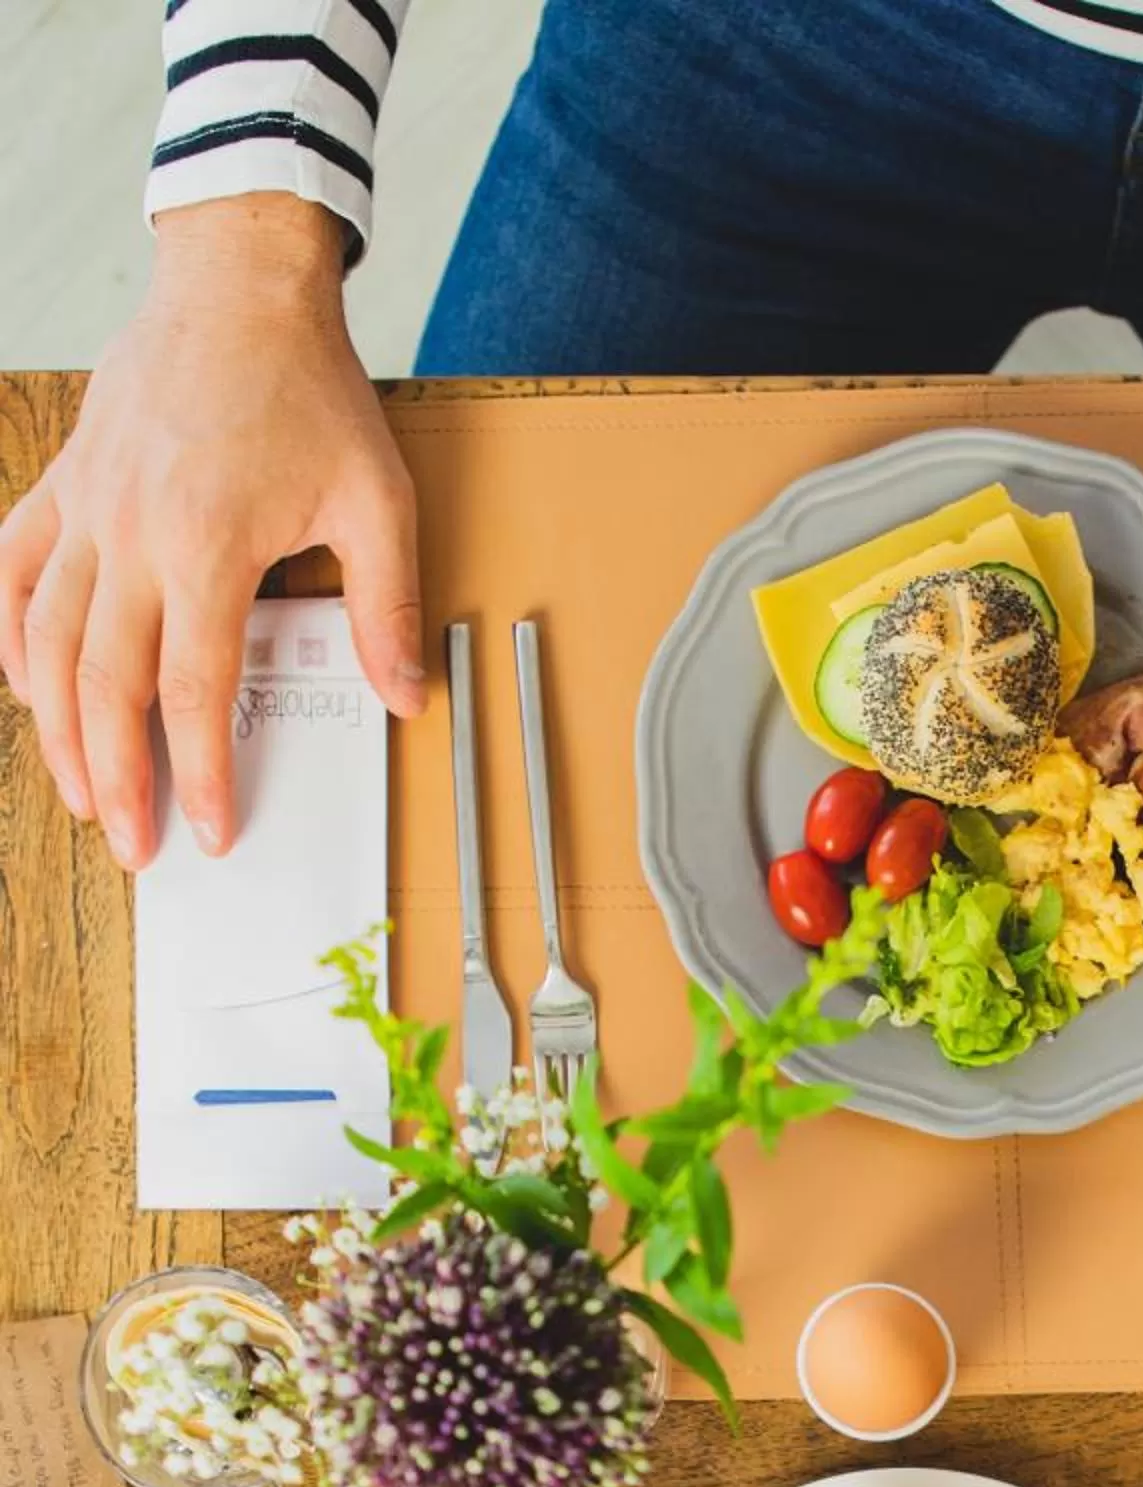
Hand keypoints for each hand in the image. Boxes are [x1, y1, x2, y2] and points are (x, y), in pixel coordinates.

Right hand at [0, 194, 424, 870]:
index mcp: (207, 546)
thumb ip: (386, 605)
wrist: (238, 287)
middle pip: (105, 685)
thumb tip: (404, 695)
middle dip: (116, 778)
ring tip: (80, 793)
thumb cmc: (308, 390)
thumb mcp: (377, 498)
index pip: (193, 690)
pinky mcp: (62, 482)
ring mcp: (86, 507)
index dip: (201, 773)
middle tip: (134, 843)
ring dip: (57, 730)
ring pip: (47, 640)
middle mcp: (130, 533)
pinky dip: (11, 636)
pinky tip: (27, 689)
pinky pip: (14, 570)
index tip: (214, 829)